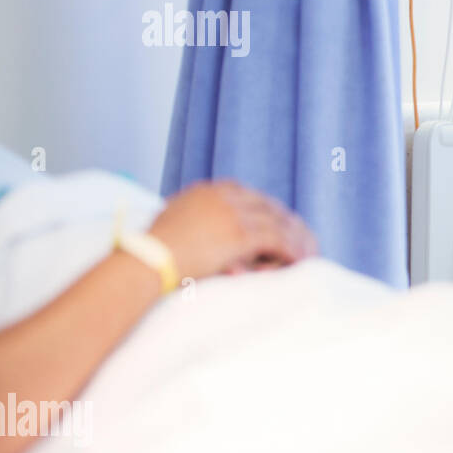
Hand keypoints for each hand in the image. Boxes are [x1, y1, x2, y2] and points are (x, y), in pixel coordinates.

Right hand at [149, 180, 317, 280]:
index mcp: (206, 191)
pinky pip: (275, 239)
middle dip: (284, 220)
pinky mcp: (240, 233)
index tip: (274, 217)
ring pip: (275, 222)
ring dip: (294, 237)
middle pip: (265, 205)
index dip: (262, 207)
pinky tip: (301, 259)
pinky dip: (291, 249)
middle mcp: (222, 197)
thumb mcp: (169, 224)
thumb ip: (189, 219)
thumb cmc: (149, 252)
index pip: (244, 194)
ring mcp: (232, 213)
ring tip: (307, 249)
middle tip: (300, 233)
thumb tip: (191, 224)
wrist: (145, 260)